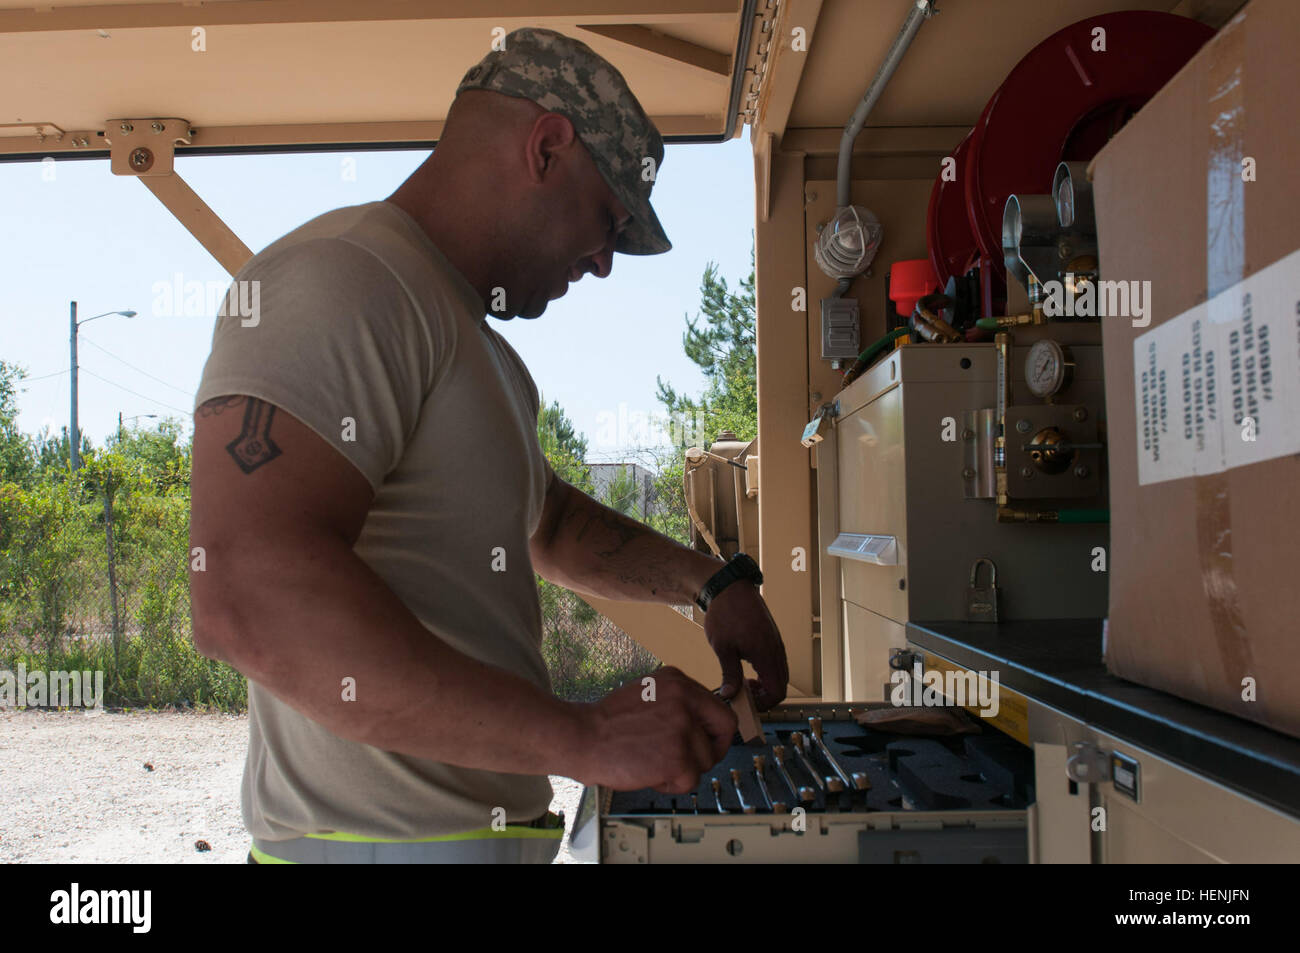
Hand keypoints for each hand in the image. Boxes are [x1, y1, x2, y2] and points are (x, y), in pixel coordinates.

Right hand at [571, 666, 735, 791]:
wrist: (581, 737)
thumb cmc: (607, 723)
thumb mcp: (648, 694)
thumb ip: (678, 703)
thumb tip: (704, 722)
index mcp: (678, 681)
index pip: (720, 708)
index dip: (715, 731)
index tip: (707, 743)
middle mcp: (684, 699)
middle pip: (725, 731)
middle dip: (711, 751)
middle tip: (691, 761)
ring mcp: (682, 727)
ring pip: (706, 760)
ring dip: (683, 770)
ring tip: (653, 763)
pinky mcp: (677, 756)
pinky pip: (690, 780)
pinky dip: (670, 784)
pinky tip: (649, 773)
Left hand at [703, 581, 788, 708]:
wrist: (728, 587)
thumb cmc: (724, 613)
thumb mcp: (723, 648)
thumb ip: (730, 674)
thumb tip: (730, 696)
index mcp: (766, 654)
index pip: (778, 691)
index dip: (763, 704)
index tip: (745, 701)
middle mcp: (776, 649)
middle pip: (781, 685)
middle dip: (764, 697)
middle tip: (743, 695)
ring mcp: (776, 642)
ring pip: (780, 674)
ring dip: (766, 685)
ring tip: (744, 683)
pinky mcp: (772, 637)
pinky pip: (776, 662)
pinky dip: (766, 673)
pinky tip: (748, 669)